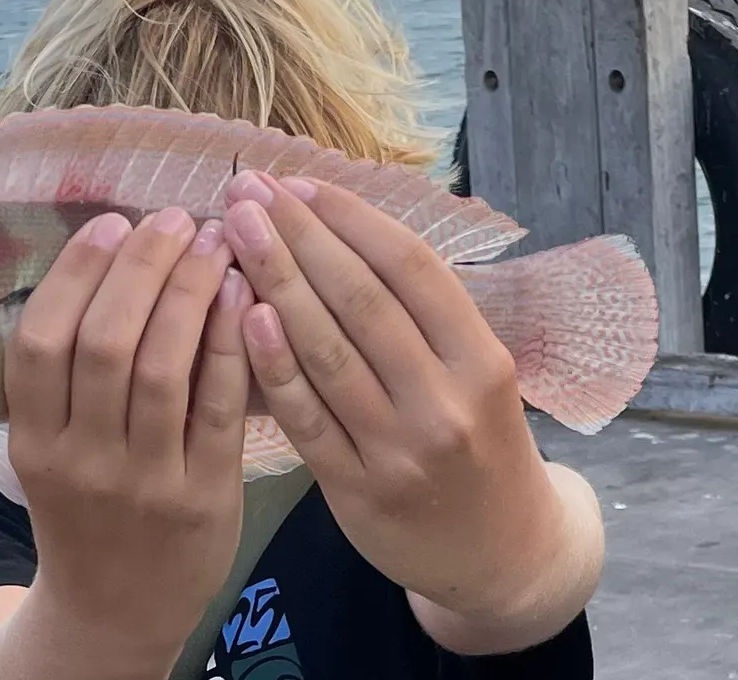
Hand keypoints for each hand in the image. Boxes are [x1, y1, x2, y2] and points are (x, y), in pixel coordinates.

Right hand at [2, 207, 254, 677]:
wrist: (114, 616)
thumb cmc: (85, 507)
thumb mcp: (50, 448)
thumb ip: (68, 371)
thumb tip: (114, 249)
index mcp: (33, 441)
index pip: (40, 341)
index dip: (75, 274)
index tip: (111, 222)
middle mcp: (81, 461)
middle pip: (105, 342)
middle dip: (142, 266)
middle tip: (172, 218)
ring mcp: (144, 482)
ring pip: (164, 367)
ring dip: (190, 290)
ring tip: (213, 239)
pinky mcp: (204, 497)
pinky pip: (219, 405)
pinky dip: (232, 341)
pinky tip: (246, 292)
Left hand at [221, 171, 603, 652]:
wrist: (503, 555)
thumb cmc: (479, 438)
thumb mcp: (478, 370)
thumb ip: (421, 311)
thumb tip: (339, 220)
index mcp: (482, 358)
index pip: (409, 267)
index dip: (349, 217)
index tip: (298, 182)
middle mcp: (446, 401)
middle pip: (360, 300)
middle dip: (298, 235)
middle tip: (247, 189)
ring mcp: (400, 450)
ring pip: (328, 351)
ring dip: (275, 281)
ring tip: (234, 232)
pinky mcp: (358, 491)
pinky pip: (306, 417)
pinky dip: (274, 363)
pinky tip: (243, 314)